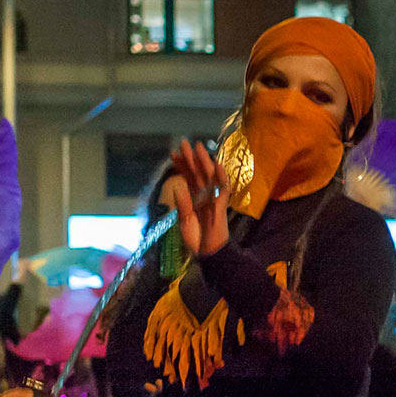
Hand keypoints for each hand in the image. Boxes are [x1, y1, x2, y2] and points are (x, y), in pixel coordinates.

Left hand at [169, 139, 229, 257]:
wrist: (209, 254)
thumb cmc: (197, 241)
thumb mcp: (183, 221)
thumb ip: (182, 204)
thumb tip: (177, 186)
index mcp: (194, 199)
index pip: (187, 178)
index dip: (181, 166)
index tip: (172, 152)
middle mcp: (204, 196)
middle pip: (198, 173)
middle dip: (191, 158)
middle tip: (183, 141)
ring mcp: (213, 200)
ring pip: (210, 177)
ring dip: (204, 162)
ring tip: (198, 147)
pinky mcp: (221, 206)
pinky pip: (223, 189)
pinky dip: (221, 177)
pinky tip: (217, 165)